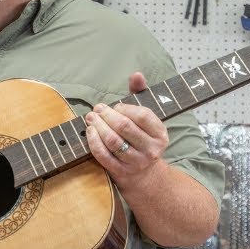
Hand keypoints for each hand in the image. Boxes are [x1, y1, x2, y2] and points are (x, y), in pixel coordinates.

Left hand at [83, 72, 168, 188]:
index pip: (142, 116)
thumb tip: (136, 74)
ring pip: (113, 141)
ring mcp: (136, 162)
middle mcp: (151, 149)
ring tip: (90, 118)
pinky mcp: (121, 171)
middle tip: (97, 109)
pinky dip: (93, 142)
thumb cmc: (141, 138)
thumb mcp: (146, 118)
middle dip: (107, 115)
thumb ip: (140, 94)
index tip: (114, 106)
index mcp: (160, 133)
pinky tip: (89, 132)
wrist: (144, 174)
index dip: (124, 108)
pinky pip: (103, 155)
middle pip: (124, 127)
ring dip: (97, 127)